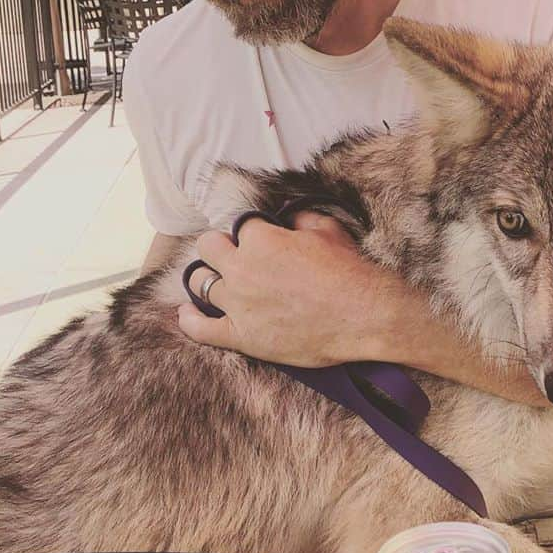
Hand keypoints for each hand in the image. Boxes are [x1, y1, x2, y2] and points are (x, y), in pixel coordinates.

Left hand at [177, 211, 405, 367]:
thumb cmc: (349, 271)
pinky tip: (189, 312)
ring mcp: (238, 303)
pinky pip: (200, 328)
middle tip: (235, 254)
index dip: (250, 229)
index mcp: (260, 239)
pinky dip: (190, 319)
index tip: (258, 236)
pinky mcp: (242, 335)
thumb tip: (288, 217)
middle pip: (208, 248)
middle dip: (220, 246)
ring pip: (201, 283)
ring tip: (220, 280)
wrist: (364, 315)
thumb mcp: (328, 231)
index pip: (239, 224)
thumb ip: (300, 219)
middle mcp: (241, 268)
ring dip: (209, 278)